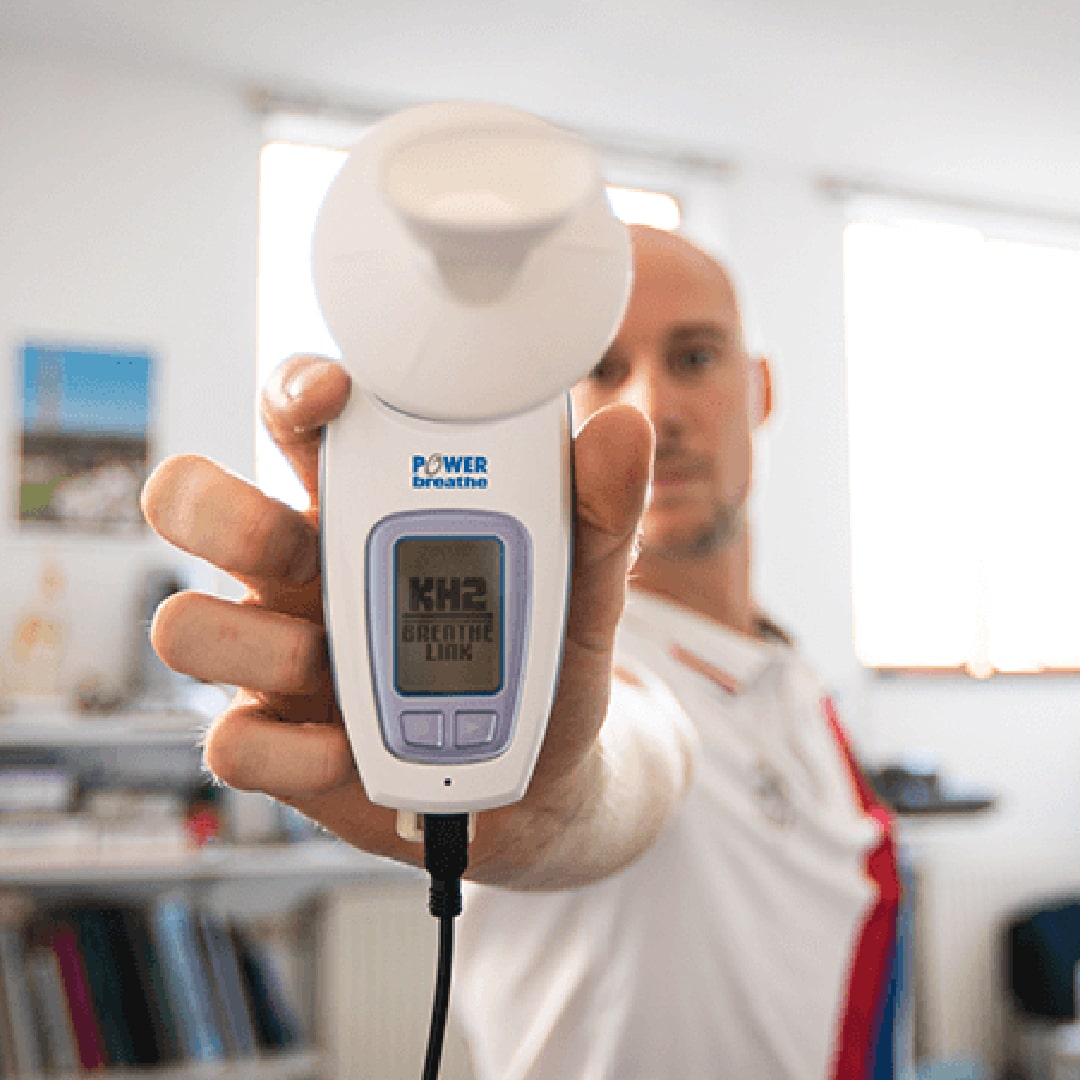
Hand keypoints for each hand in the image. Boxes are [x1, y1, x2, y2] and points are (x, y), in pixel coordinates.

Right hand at [141, 355, 651, 879]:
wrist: (542, 780)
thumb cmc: (545, 665)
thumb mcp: (582, 589)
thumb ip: (597, 515)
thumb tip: (624, 431)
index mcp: (371, 507)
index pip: (301, 423)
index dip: (294, 392)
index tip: (330, 394)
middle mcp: (305, 570)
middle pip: (197, 507)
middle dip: (219, 512)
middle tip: (292, 546)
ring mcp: (279, 655)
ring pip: (186, 624)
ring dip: (260, 646)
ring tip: (339, 670)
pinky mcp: (277, 742)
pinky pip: (229, 741)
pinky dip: (292, 753)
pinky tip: (352, 753)